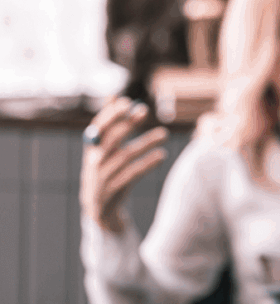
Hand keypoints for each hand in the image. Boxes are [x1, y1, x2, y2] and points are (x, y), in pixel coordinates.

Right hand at [80, 97, 167, 233]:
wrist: (99, 208)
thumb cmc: (105, 170)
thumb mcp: (104, 148)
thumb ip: (110, 123)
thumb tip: (114, 95)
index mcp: (91, 148)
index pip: (99, 127)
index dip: (111, 114)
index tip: (128, 101)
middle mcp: (94, 160)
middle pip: (111, 139)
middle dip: (128, 124)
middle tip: (145, 111)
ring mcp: (103, 176)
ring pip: (125, 156)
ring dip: (145, 142)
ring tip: (164, 134)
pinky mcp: (114, 190)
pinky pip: (132, 174)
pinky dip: (147, 163)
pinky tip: (162, 155)